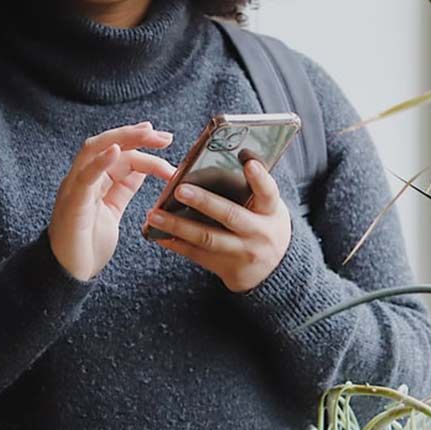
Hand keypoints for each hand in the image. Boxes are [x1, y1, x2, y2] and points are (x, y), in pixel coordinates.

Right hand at [49, 121, 175, 281]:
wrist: (69, 274)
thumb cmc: (88, 244)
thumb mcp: (113, 209)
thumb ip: (124, 187)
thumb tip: (143, 167)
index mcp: (93, 179)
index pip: (119, 154)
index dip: (141, 145)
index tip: (164, 140)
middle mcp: (82, 178)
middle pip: (106, 143)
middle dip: (135, 135)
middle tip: (163, 136)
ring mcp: (74, 188)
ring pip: (94, 149)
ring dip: (122, 138)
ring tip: (147, 133)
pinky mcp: (72, 202)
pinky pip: (84, 176)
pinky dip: (100, 161)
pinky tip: (115, 150)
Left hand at [146, 158, 291, 292]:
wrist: (275, 270)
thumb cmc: (264, 224)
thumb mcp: (268, 208)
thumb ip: (251, 189)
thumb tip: (221, 159)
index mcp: (271, 211)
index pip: (268, 192)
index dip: (259, 178)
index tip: (248, 162)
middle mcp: (259, 233)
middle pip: (230, 215)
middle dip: (204, 202)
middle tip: (180, 190)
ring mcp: (242, 252)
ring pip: (207, 238)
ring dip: (178, 226)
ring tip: (155, 215)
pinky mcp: (226, 268)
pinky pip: (196, 255)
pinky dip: (175, 244)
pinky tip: (156, 234)